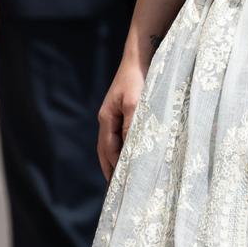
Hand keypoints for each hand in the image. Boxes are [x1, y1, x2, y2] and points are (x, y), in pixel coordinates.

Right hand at [96, 50, 149, 180]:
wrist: (140, 58)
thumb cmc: (136, 79)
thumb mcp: (134, 103)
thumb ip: (130, 125)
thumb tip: (128, 147)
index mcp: (106, 118)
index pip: (107, 149)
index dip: (111, 167)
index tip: (117, 185)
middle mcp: (108, 118)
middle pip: (107, 149)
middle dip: (111, 167)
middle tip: (117, 188)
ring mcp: (116, 115)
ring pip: (115, 143)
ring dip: (118, 159)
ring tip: (124, 177)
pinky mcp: (126, 111)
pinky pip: (123, 135)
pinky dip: (126, 147)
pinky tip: (133, 154)